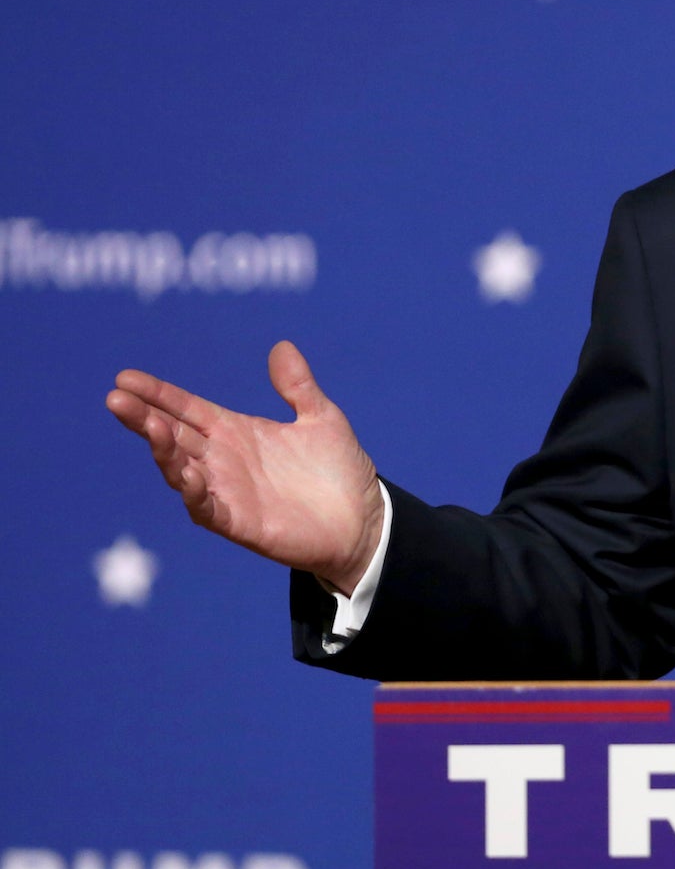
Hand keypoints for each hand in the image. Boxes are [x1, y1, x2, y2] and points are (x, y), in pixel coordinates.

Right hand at [106, 341, 383, 593]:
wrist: (363, 521)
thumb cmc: (339, 471)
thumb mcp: (321, 419)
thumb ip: (298, 386)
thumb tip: (282, 346)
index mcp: (235, 431)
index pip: (186, 409)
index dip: (158, 394)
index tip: (127, 377)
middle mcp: (222, 460)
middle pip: (172, 435)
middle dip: (143, 417)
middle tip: (116, 397)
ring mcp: (227, 491)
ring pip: (180, 470)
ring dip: (163, 450)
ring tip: (150, 426)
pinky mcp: (238, 522)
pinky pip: (206, 507)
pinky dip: (194, 491)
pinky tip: (187, 473)